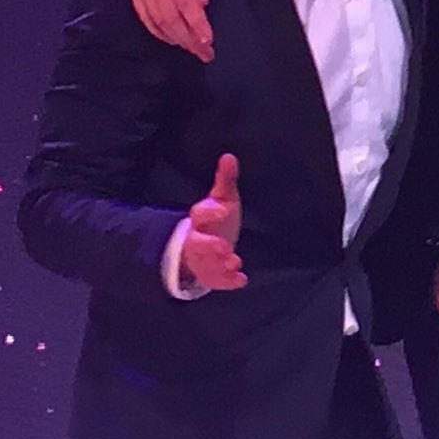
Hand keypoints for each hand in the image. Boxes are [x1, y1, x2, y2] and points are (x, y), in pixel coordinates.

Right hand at [128, 0, 216, 61]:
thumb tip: (201, 4)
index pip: (187, 5)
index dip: (197, 27)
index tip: (208, 41)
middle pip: (170, 17)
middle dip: (188, 40)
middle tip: (203, 52)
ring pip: (155, 19)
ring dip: (173, 38)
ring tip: (190, 47)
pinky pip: (142, 12)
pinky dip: (155, 28)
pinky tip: (168, 36)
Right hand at [180, 153, 245, 291]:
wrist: (207, 245)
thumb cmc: (217, 219)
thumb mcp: (223, 198)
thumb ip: (225, 180)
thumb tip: (229, 156)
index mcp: (200, 219)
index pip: (199, 214)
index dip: (209, 212)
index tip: (222, 209)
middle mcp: (197, 240)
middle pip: (196, 243)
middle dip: (207, 246)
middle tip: (222, 247)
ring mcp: (202, 259)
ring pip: (204, 264)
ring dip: (218, 265)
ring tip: (234, 262)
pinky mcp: (210, 274)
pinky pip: (216, 280)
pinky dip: (227, 281)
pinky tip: (242, 280)